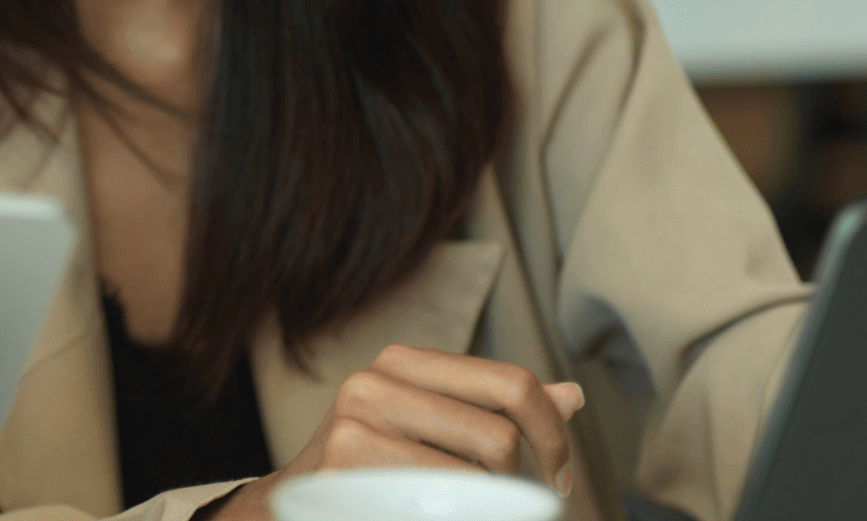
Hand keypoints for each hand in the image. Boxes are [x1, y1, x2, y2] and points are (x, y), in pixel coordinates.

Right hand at [205, 345, 585, 520]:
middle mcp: (376, 378)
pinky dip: (450, 514)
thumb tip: (573, 395)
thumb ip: (497, 412)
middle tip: (499, 506)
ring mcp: (355, 420)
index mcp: (405, 361)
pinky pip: (437, 501)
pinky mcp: (344, 463)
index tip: (557, 478)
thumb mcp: (433, 429)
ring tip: (458, 508)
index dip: (551, 434)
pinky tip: (424, 513)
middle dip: (513, 487)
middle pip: (499, 438)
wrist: (292, 508)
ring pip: (473, 477)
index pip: (512, 383)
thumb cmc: (374, 471)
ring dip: (485, 507)